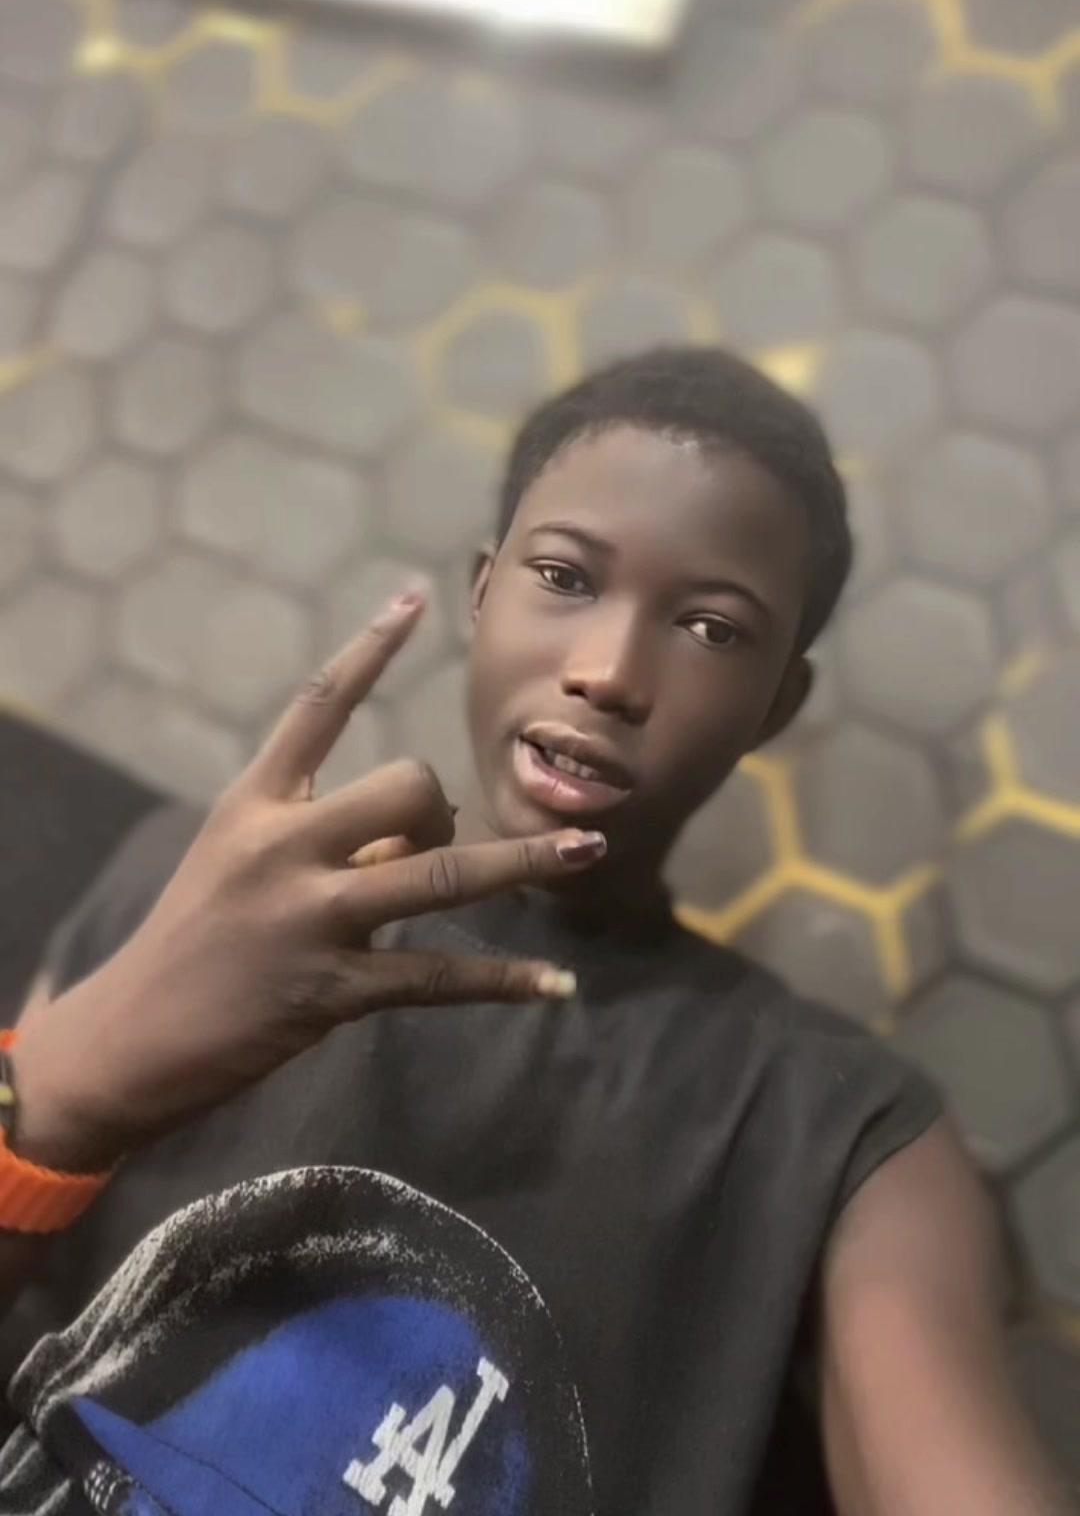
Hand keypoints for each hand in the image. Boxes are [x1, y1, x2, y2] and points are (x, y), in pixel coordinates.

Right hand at [12, 588, 604, 1171]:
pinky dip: (503, 980)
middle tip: (435, 847)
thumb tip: (416, 829)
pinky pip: (437, 975)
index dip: (371, 648)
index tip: (418, 595)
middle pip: (406, 787)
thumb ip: (321, 835)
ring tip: (589, 849)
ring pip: (439, 875)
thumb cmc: (192, 942)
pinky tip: (554, 983)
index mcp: (253, 803)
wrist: (128, 1039)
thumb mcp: (237, 863)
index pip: (317, 706)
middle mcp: (282, 848)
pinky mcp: (332, 989)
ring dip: (523, 863)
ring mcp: (310, 919)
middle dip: (443, 810)